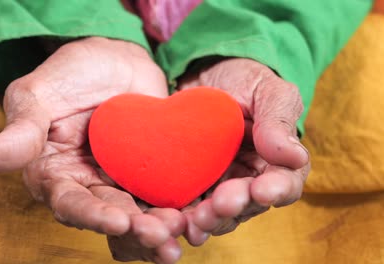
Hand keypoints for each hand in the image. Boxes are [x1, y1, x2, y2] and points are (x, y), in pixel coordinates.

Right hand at [0, 37, 183, 262]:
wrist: (113, 60)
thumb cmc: (69, 74)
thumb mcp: (38, 94)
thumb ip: (22, 129)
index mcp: (57, 175)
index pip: (71, 203)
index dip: (93, 216)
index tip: (118, 221)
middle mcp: (90, 185)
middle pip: (112, 217)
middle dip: (136, 230)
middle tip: (162, 235)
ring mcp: (122, 180)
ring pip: (141, 214)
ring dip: (161, 227)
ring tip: (183, 229)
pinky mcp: (152, 171)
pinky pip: (165, 194)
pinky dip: (180, 207)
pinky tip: (197, 215)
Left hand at [177, 58, 310, 244]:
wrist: (205, 74)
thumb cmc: (243, 80)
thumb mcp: (267, 91)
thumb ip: (278, 120)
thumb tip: (295, 157)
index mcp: (276, 161)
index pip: (284, 182)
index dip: (275, 190)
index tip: (262, 190)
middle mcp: (250, 179)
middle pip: (248, 205)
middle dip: (236, 207)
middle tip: (222, 204)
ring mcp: (221, 184)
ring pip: (220, 213)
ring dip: (210, 219)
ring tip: (196, 219)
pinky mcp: (193, 185)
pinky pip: (190, 206)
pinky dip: (184, 216)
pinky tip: (175, 219)